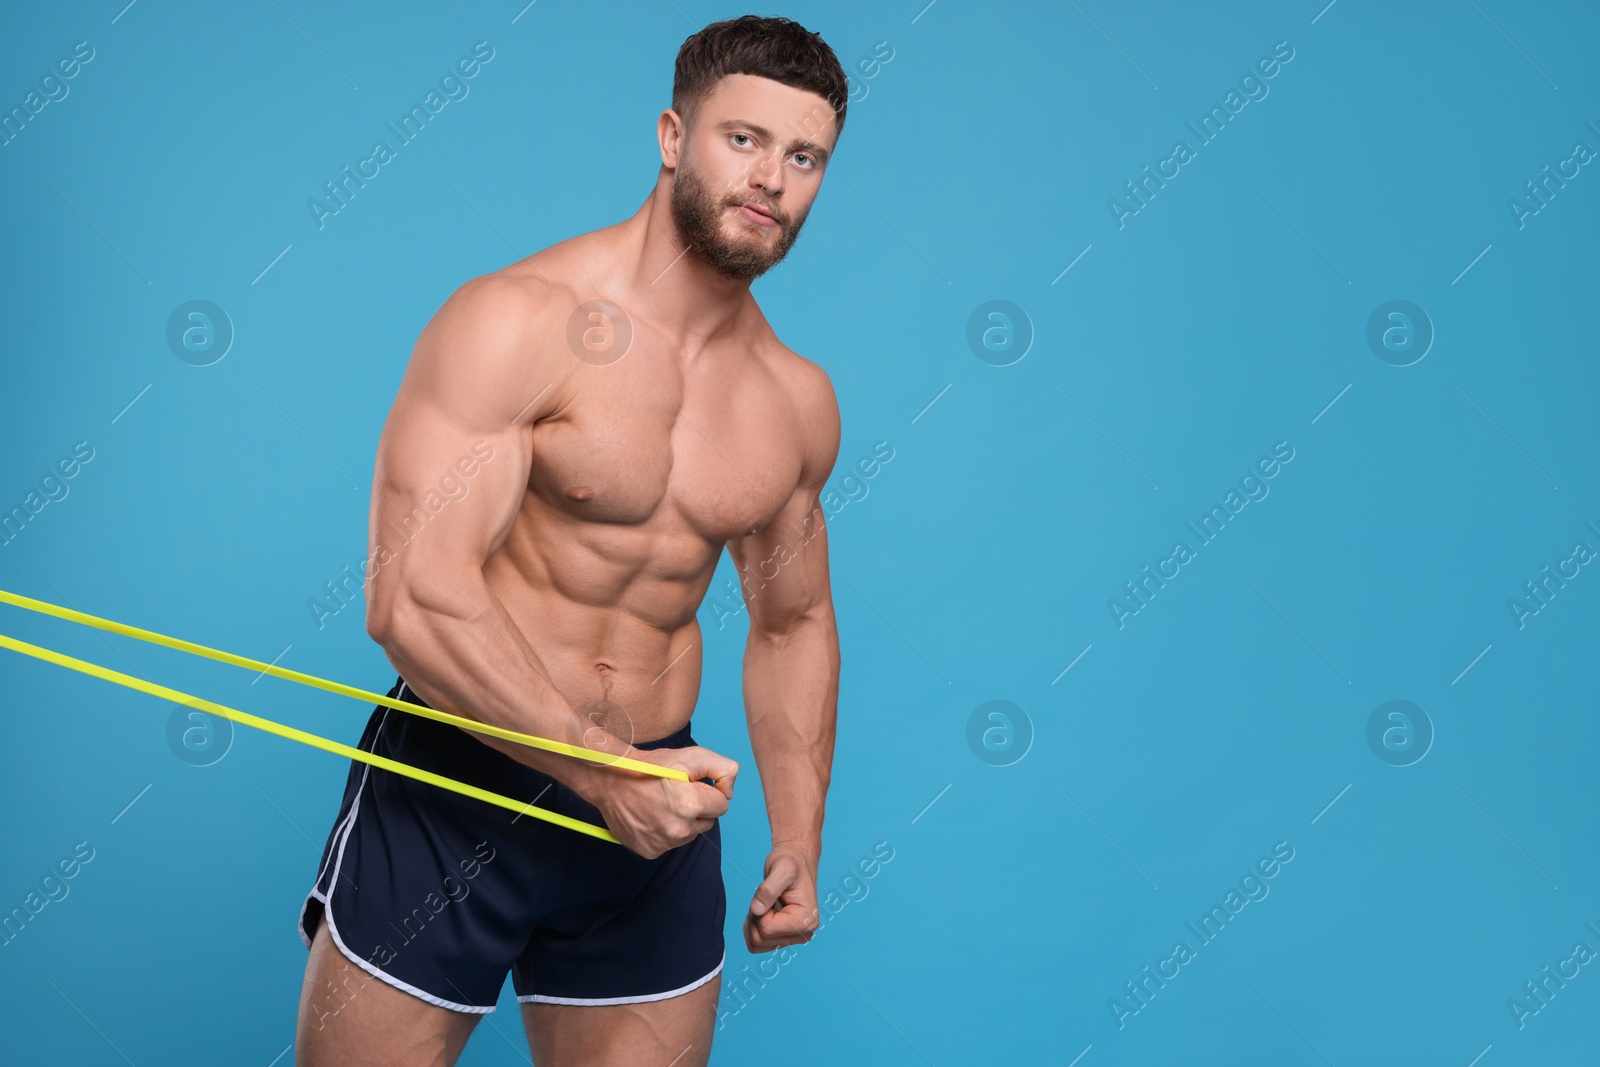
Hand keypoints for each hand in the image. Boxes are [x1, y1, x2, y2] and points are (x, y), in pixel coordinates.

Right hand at [590, 745, 737, 859]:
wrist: (611, 780)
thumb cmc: (652, 766)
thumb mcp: (693, 755)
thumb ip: (724, 769)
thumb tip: (728, 792)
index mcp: (690, 805)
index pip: (722, 805)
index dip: (708, 792)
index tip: (692, 785)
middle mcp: (678, 830)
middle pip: (707, 822)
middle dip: (698, 808)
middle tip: (675, 793)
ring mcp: (663, 843)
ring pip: (689, 834)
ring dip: (682, 821)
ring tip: (662, 804)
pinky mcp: (650, 851)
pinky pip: (670, 843)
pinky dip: (665, 832)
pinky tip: (652, 816)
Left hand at [744, 848, 819, 951]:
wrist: (795, 863)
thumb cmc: (791, 864)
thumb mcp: (782, 869)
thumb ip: (768, 890)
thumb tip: (757, 910)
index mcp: (806, 921)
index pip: (767, 929)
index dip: (759, 911)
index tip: (769, 895)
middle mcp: (803, 934)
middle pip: (760, 939)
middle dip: (755, 917)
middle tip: (765, 898)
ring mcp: (793, 938)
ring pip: (756, 943)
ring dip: (754, 922)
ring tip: (766, 903)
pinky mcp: (784, 938)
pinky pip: (756, 944)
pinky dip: (753, 928)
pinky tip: (763, 911)